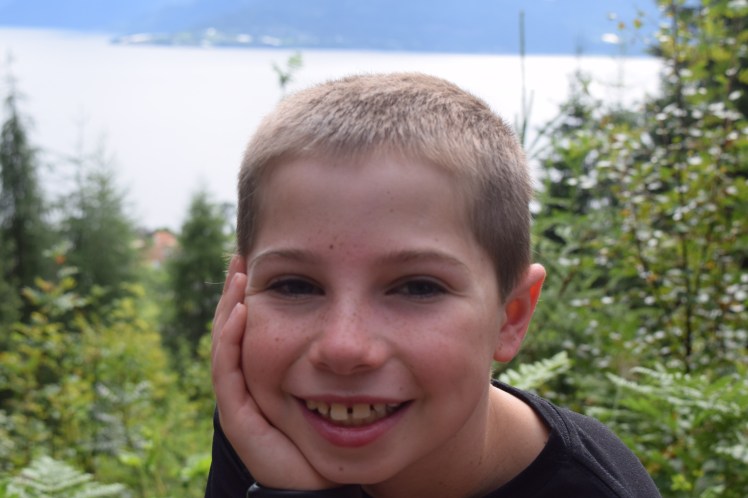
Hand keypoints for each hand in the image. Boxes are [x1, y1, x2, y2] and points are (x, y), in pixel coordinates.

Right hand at [211, 254, 336, 489]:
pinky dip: (231, 339)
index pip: (251, 328)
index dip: (250, 296)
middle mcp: (248, 384)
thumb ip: (335, 356)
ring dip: (229, 308)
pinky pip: (228, 371)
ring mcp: (241, 399)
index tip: (260, 263)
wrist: (319, 481)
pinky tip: (241, 311)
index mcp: (266, 375)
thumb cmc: (328, 435)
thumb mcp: (333, 385)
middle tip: (241, 258)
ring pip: (226, 345)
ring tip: (239, 275)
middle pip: (233, 331)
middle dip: (235, 293)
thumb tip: (355, 320)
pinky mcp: (239, 416)